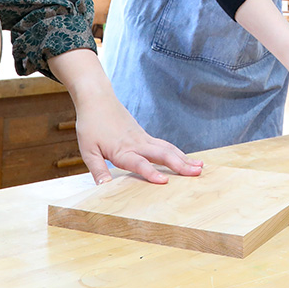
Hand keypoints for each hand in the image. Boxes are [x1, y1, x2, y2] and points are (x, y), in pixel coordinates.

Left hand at [74, 89, 202, 184]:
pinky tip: (187, 159)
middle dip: (180, 165)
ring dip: (184, 158)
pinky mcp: (145, 136)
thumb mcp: (88, 151)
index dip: (151, 173)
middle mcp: (137, 144)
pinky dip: (178, 153)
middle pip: (162, 155)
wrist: (97, 99)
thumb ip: (98, 170)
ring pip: (168, 149)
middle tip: (196, 174)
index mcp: (122, 150)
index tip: (164, 182)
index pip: (139, 163)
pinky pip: (165, 145)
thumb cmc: (91, 125)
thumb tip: (103, 188)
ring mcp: (143, 138)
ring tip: (200, 167)